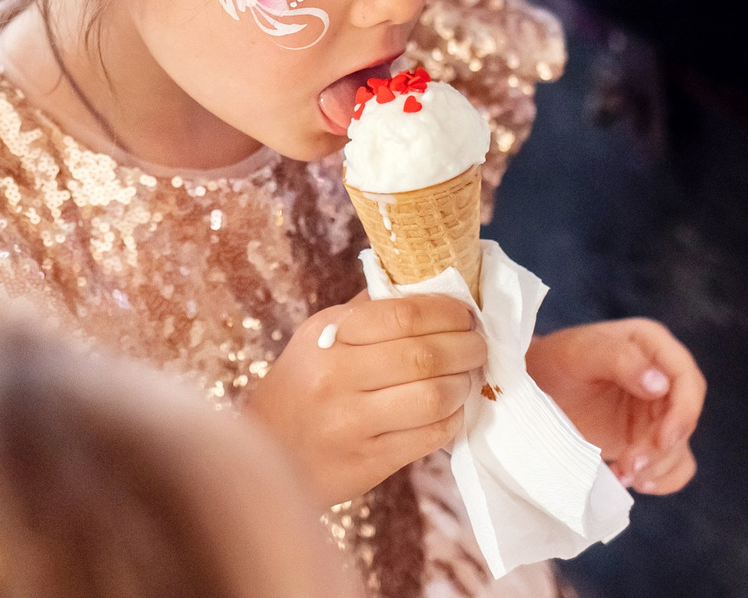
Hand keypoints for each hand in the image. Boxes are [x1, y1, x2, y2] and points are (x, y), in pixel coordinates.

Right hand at [244, 291, 487, 509]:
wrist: (269, 453)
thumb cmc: (301, 386)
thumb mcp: (319, 336)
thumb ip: (367, 311)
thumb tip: (424, 286)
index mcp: (328, 338)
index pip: (402, 314)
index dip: (446, 311)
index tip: (466, 313)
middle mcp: (338, 378)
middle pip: (425, 356)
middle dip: (467, 347)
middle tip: (479, 345)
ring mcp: (353, 424)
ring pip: (434, 398)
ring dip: (464, 384)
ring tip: (468, 377)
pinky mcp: (369, 462)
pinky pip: (430, 437)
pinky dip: (452, 419)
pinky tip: (451, 409)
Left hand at [525, 318, 702, 493]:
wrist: (531, 389)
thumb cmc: (553, 362)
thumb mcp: (578, 354)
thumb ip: (620, 360)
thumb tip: (661, 384)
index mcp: (651, 345)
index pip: (688, 380)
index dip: (683, 412)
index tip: (662, 440)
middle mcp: (661, 376)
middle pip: (685, 419)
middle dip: (661, 447)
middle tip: (628, 463)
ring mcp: (657, 410)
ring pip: (679, 445)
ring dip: (655, 466)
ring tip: (620, 473)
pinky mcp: (649, 438)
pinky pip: (674, 464)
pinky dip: (660, 479)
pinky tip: (630, 480)